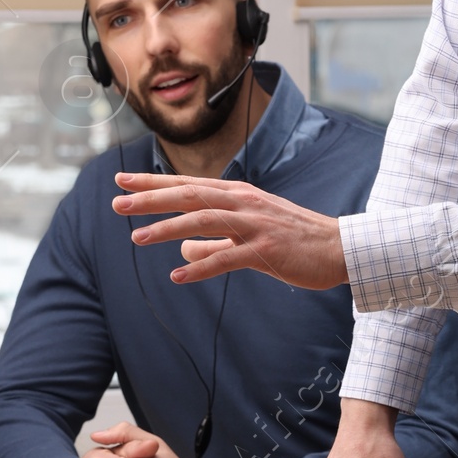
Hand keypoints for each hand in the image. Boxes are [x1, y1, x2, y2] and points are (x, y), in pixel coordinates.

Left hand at [110, 172, 348, 289]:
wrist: (339, 248)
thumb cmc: (295, 240)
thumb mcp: (250, 235)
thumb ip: (215, 241)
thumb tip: (183, 250)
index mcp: (238, 195)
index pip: (187, 185)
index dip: (152, 183)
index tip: (121, 182)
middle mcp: (243, 202)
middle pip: (189, 196)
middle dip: (151, 198)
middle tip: (118, 203)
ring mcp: (255, 224)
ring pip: (203, 221)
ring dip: (167, 228)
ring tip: (137, 237)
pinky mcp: (266, 249)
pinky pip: (227, 257)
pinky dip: (200, 266)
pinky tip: (177, 276)